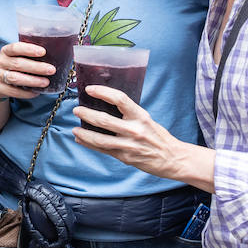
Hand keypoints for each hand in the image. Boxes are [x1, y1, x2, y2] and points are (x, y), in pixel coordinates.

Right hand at [0, 41, 56, 99]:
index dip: (29, 49)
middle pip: (18, 64)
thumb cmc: (13, 65)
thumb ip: (31, 53)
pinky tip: (36, 92)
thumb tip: (57, 52)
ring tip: (46, 82)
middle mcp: (0, 62)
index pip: (15, 48)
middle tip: (51, 70)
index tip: (43, 52)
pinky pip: (13, 91)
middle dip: (36, 67)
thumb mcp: (18, 56)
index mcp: (6, 51)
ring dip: (32, 81)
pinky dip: (26, 93)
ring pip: (15, 78)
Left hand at [71, 86, 212, 189]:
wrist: (173, 158)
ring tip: (74, 129)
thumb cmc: (158, 137)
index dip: (102, 92)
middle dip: (86, 114)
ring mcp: (129, 145)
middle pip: (104, 119)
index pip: (119, 99)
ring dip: (84, 133)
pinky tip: (81, 140)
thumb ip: (129, 114)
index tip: (89, 89)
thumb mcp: (147, 120)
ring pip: (100, 138)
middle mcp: (134, 129)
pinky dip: (89, 144)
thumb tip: (106, 105)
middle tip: (76, 110)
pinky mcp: (125, 157)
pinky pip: (103, 150)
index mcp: (141, 116)